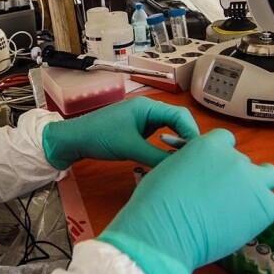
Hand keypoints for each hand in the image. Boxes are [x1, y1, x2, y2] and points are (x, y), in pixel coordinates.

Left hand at [41, 97, 199, 169]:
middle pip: (178, 121)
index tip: (198, 152)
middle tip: (194, 158)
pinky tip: (167, 159)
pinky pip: (159, 136)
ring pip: (170, 129)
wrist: (74, 140)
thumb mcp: (130, 148)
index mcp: (148, 107)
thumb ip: (157, 157)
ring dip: (178, 143)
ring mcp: (143, 120)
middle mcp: (149, 110)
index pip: (180, 116)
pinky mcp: (138, 130)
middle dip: (188, 138)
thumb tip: (180, 166)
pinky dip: (166, 147)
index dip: (192, 133)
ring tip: (183, 160)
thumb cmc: (100, 137)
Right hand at [98, 128, 273, 273]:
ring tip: (249, 201)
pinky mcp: (264, 207)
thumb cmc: (156, 203)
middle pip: (245, 161)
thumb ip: (188, 164)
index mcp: (210, 144)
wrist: (164, 231)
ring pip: (270, 174)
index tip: (214, 171)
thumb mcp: (167, 169)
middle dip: (236, 175)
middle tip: (222, 196)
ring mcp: (252, 182)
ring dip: (261, 184)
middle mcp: (235, 158)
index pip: (226, 141)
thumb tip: (194, 172)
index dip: (221, 157)